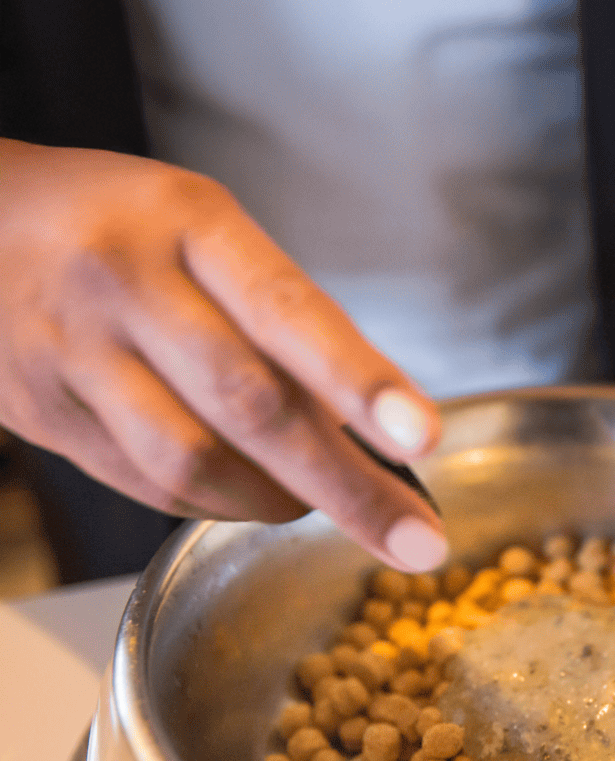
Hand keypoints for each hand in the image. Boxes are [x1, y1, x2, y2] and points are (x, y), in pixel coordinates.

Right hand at [0, 139, 446, 568]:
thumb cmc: (115, 224)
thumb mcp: (202, 226)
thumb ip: (276, 311)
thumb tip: (369, 421)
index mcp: (186, 221)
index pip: (288, 311)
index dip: (360, 382)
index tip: (423, 437)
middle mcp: (124, 284)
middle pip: (248, 406)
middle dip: (346, 486)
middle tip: (417, 539)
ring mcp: (74, 355)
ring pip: (192, 463)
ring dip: (280, 503)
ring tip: (334, 512)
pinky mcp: (44, 416)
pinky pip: (146, 485)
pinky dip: (217, 505)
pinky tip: (258, 500)